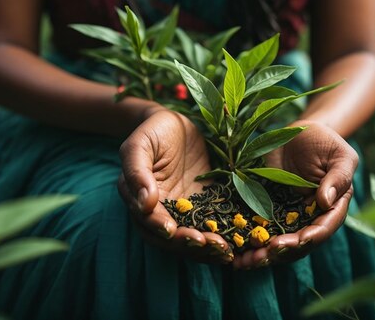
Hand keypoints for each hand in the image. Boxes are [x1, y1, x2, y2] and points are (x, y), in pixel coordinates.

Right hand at [118, 109, 232, 263]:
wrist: (177, 124)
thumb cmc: (154, 131)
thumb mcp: (140, 144)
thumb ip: (136, 171)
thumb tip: (144, 203)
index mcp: (139, 200)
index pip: (148, 222)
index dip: (160, 228)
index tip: (172, 231)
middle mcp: (161, 212)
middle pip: (171, 238)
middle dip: (188, 244)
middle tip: (207, 244)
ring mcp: (184, 212)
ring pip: (192, 239)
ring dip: (207, 249)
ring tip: (224, 250)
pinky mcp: (205, 207)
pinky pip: (212, 227)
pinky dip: (223, 238)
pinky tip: (237, 244)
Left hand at [233, 120, 355, 268]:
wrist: (297, 133)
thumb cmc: (324, 142)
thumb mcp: (340, 155)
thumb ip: (339, 177)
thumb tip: (325, 201)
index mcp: (332, 208)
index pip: (323, 228)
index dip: (309, 238)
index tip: (295, 241)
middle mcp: (310, 218)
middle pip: (297, 244)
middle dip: (280, 252)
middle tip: (262, 255)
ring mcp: (288, 217)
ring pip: (277, 244)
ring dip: (261, 255)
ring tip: (244, 262)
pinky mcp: (268, 211)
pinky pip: (259, 230)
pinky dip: (247, 242)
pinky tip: (233, 252)